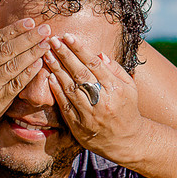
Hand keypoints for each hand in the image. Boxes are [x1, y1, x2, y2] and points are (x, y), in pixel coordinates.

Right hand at [0, 18, 49, 136]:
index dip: (15, 29)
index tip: (31, 22)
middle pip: (7, 49)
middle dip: (29, 37)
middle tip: (45, 28)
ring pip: (14, 65)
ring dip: (32, 53)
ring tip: (47, 44)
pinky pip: (16, 83)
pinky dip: (28, 73)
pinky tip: (39, 63)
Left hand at [44, 33, 145, 163]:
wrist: (126, 141)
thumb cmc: (127, 109)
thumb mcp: (130, 88)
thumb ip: (116, 70)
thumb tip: (99, 54)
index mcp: (116, 89)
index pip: (95, 64)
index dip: (80, 49)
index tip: (68, 36)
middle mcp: (102, 100)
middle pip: (80, 73)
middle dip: (65, 55)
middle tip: (52, 40)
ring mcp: (89, 114)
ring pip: (70, 88)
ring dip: (57, 69)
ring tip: (47, 54)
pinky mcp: (79, 125)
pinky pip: (65, 105)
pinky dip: (57, 90)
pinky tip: (49, 77)